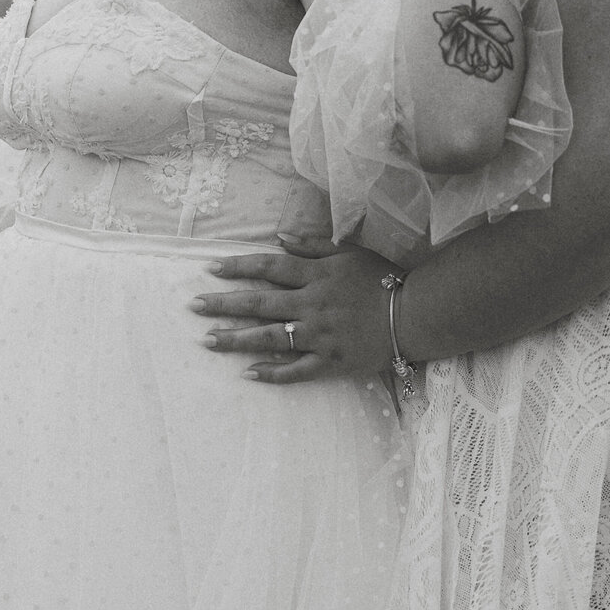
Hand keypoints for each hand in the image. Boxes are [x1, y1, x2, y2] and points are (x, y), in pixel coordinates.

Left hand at [188, 235, 397, 383]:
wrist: (415, 314)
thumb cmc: (383, 279)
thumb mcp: (349, 252)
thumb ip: (313, 244)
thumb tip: (279, 236)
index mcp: (317, 275)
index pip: (270, 268)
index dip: (239, 268)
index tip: (210, 269)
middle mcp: (313, 304)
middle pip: (261, 303)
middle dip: (224, 304)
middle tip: (193, 307)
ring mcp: (320, 336)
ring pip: (271, 337)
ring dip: (237, 339)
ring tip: (208, 340)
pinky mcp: (331, 362)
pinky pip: (296, 370)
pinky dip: (272, 372)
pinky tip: (248, 373)